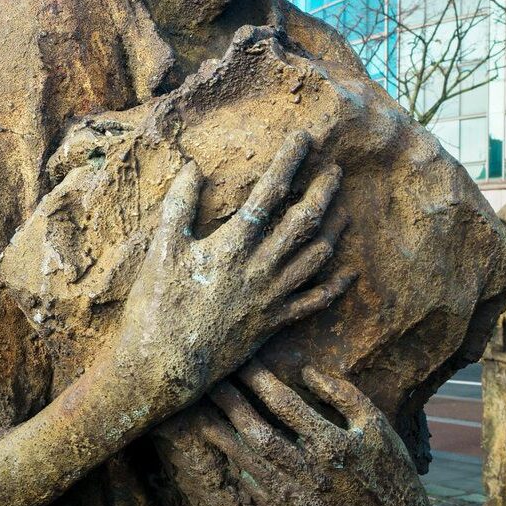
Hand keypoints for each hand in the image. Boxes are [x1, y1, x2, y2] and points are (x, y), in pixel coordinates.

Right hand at [112, 130, 353, 414]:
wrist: (163, 367)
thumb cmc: (156, 306)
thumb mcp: (160, 250)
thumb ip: (179, 206)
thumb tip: (193, 168)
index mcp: (231, 245)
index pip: (269, 193)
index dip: (289, 162)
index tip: (304, 138)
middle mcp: (259, 269)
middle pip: (303, 222)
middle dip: (323, 191)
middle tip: (337, 169)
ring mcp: (271, 298)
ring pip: (315, 258)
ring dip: (334, 231)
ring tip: (344, 210)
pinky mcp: (273, 324)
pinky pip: (314, 303)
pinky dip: (335, 286)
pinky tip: (349, 272)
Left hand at [186, 359, 428, 505]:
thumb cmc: (386, 462)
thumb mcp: (374, 421)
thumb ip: (341, 394)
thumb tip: (305, 371)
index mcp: (334, 445)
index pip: (286, 405)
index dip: (260, 381)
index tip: (242, 361)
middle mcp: (313, 474)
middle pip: (260, 434)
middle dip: (232, 404)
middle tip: (210, 382)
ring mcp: (300, 499)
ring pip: (250, 464)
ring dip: (222, 436)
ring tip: (200, 414)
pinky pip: (255, 490)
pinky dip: (237, 466)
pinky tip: (223, 447)